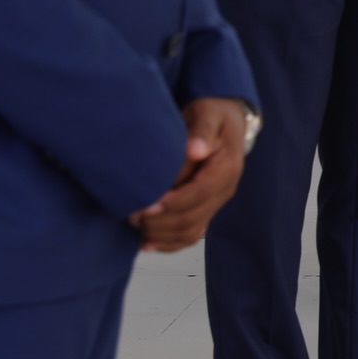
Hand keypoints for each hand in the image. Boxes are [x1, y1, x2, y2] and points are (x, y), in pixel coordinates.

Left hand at [128, 97, 249, 252]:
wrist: (225, 121)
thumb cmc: (213, 115)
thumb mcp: (208, 114)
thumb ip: (202, 131)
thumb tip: (195, 150)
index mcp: (226, 169)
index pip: (199, 193)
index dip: (172, 203)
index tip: (145, 205)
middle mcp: (224, 190)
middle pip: (192, 219)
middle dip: (159, 221)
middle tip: (130, 215)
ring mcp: (216, 202)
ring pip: (190, 232)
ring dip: (160, 235)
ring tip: (135, 226)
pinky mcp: (206, 209)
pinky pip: (190, 235)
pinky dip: (168, 243)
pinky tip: (146, 243)